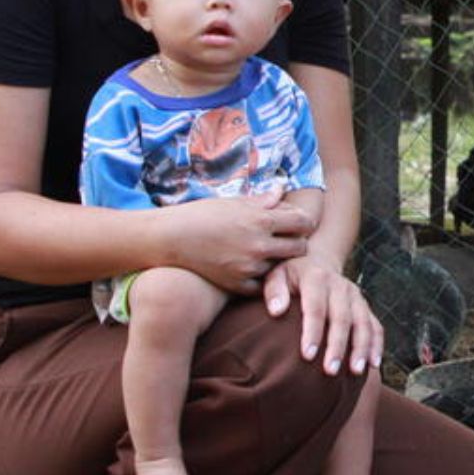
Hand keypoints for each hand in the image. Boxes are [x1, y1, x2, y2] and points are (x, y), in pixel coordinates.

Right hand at [163, 188, 316, 294]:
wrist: (170, 238)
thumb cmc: (202, 214)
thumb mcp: (234, 201)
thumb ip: (263, 200)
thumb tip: (282, 189)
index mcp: (261, 220)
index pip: (303, 223)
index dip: (303, 222)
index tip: (296, 222)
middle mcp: (259, 245)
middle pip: (299, 248)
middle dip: (296, 242)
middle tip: (284, 238)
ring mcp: (249, 268)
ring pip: (281, 266)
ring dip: (277, 259)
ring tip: (262, 250)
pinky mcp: (237, 285)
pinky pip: (263, 285)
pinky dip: (260, 277)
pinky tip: (250, 266)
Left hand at [263, 254, 384, 374]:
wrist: (317, 262)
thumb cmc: (290, 276)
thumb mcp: (276, 275)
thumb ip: (274, 291)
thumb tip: (276, 311)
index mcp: (317, 278)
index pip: (316, 308)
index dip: (313, 332)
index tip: (307, 356)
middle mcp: (340, 286)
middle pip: (342, 318)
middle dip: (338, 346)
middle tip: (330, 371)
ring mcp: (355, 296)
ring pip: (363, 323)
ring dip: (361, 348)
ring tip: (356, 371)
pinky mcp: (364, 306)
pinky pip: (375, 325)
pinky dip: (376, 344)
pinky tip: (374, 364)